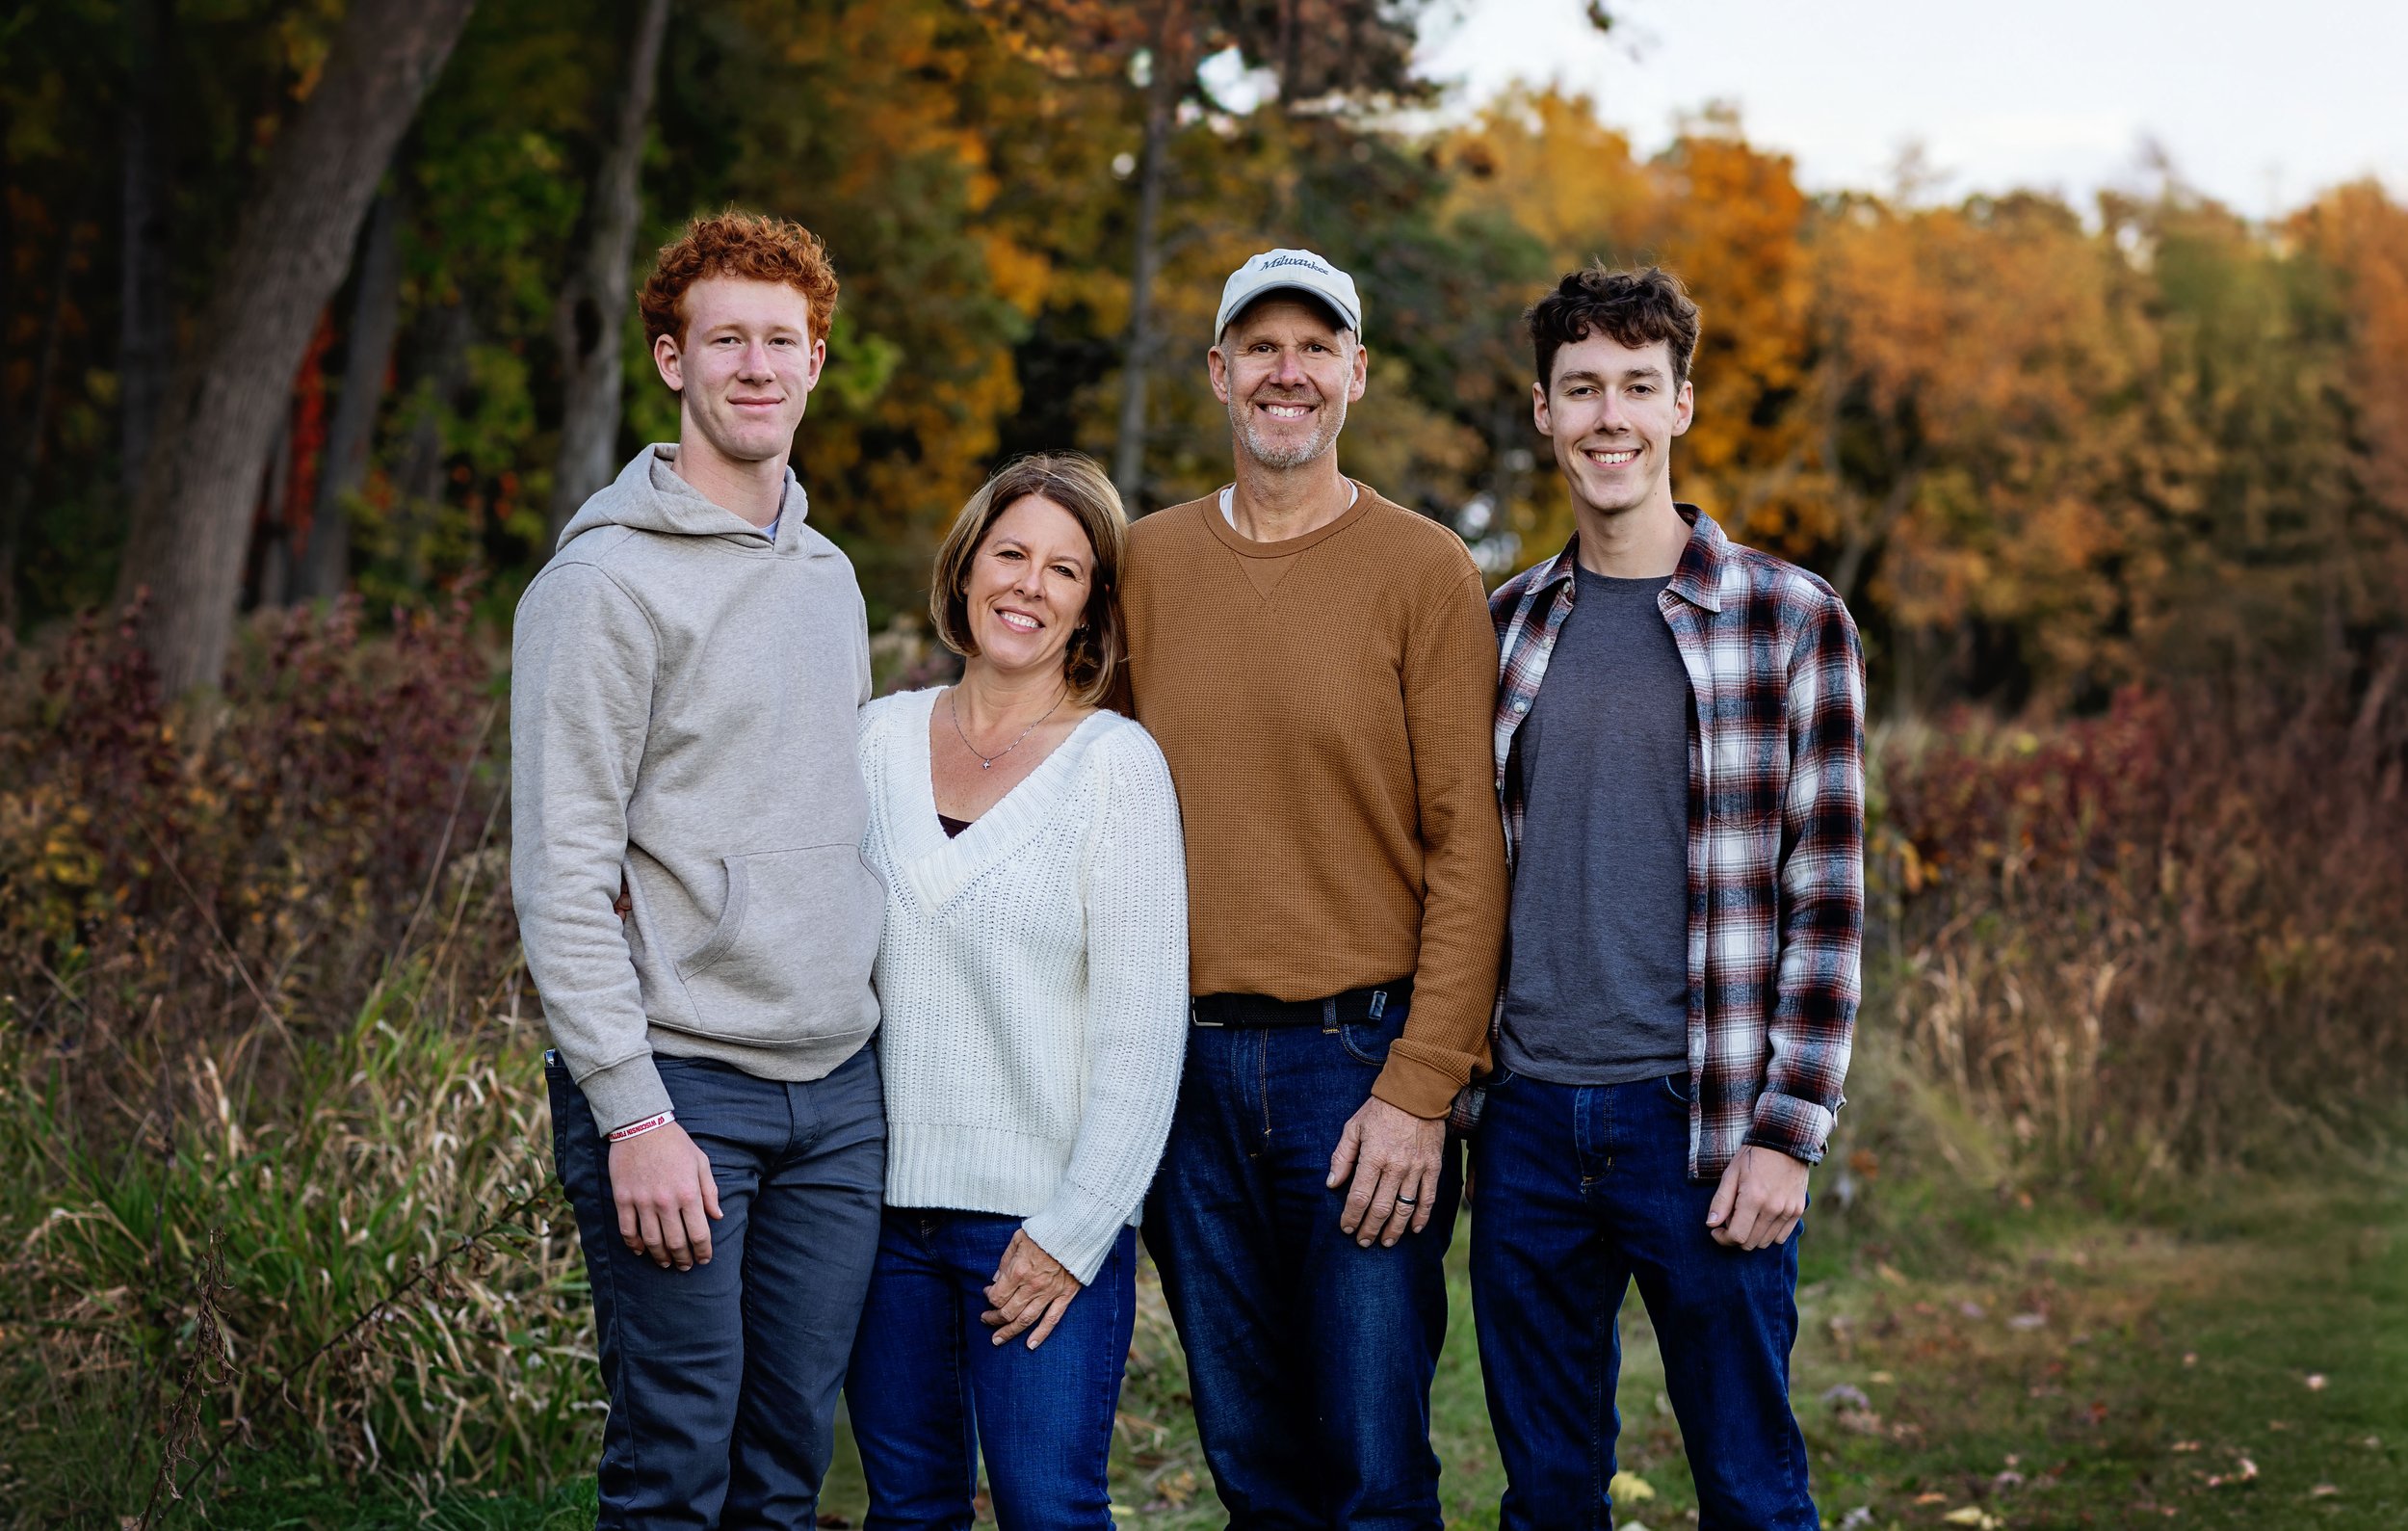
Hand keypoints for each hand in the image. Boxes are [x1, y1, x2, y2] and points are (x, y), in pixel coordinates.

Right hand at [609, 1121, 721, 1269]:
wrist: (641, 1125)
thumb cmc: (675, 1143)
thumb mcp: (700, 1162)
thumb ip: (710, 1191)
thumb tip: (717, 1216)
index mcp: (689, 1193)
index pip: (699, 1234)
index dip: (703, 1251)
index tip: (704, 1259)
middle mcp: (666, 1202)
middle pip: (676, 1243)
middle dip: (683, 1259)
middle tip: (685, 1266)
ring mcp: (642, 1202)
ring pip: (652, 1241)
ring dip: (660, 1257)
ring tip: (666, 1263)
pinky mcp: (623, 1199)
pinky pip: (627, 1230)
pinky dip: (634, 1245)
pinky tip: (640, 1251)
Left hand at [980, 1229, 1082, 1348]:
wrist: (1076, 1229)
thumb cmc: (1045, 1232)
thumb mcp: (1018, 1239)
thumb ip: (1005, 1261)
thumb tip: (996, 1280)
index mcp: (1019, 1271)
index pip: (997, 1296)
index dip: (989, 1298)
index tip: (987, 1294)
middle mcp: (1032, 1286)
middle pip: (1008, 1312)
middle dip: (993, 1319)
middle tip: (986, 1320)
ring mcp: (1049, 1293)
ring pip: (1026, 1320)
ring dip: (1009, 1332)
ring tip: (997, 1339)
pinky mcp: (1065, 1296)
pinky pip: (1052, 1320)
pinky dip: (1041, 1334)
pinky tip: (1031, 1345)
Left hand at [1327, 1095, 1445, 1247]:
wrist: (1417, 1092)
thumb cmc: (1380, 1109)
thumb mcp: (1353, 1127)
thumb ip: (1342, 1157)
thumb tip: (1332, 1184)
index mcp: (1373, 1157)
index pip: (1359, 1197)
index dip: (1351, 1217)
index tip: (1346, 1228)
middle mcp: (1396, 1167)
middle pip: (1380, 1208)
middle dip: (1370, 1229)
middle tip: (1363, 1242)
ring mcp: (1417, 1168)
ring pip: (1405, 1209)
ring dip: (1394, 1230)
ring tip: (1385, 1243)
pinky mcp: (1433, 1167)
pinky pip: (1428, 1198)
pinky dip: (1421, 1217)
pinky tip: (1414, 1229)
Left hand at [1706, 1145, 1808, 1249]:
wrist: (1784, 1142)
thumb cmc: (1752, 1156)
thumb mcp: (1730, 1174)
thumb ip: (1721, 1201)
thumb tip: (1711, 1225)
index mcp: (1753, 1199)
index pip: (1736, 1236)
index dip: (1722, 1238)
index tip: (1717, 1231)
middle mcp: (1773, 1209)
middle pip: (1750, 1243)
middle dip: (1735, 1237)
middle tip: (1730, 1221)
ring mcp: (1788, 1211)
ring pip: (1766, 1242)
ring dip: (1752, 1236)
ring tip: (1746, 1218)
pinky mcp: (1797, 1211)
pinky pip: (1781, 1237)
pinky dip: (1769, 1234)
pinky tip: (1761, 1220)